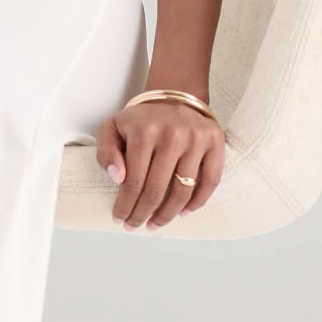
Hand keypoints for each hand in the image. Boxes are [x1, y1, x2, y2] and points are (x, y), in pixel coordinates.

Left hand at [96, 97, 223, 230]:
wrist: (174, 95)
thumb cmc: (141, 119)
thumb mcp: (112, 127)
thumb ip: (106, 152)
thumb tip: (117, 178)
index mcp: (144, 132)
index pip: (133, 182)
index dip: (125, 206)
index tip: (120, 219)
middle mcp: (172, 135)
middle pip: (156, 190)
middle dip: (142, 214)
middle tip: (135, 225)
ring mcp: (196, 139)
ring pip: (182, 191)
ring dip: (167, 214)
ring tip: (156, 224)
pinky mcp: (215, 141)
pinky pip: (210, 181)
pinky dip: (197, 202)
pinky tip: (183, 213)